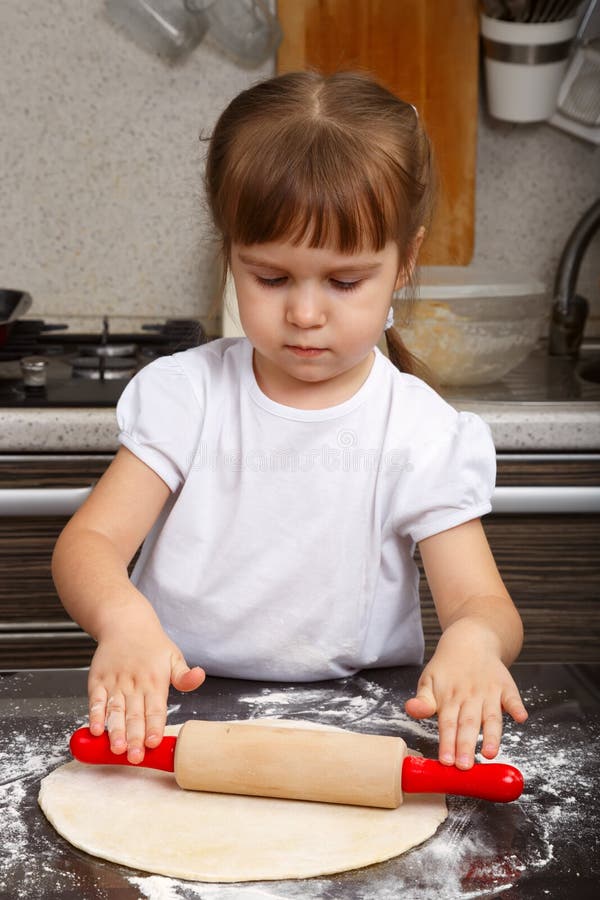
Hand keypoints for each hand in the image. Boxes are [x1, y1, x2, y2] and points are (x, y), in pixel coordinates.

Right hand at [87, 617, 204, 763]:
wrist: (125, 624)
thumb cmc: (152, 646)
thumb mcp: (174, 657)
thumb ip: (184, 675)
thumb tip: (199, 676)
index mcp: (155, 681)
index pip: (156, 709)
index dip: (154, 726)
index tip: (154, 743)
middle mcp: (135, 683)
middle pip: (134, 715)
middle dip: (134, 738)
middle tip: (135, 757)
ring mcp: (115, 682)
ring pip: (115, 711)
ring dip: (115, 731)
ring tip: (116, 749)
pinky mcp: (98, 680)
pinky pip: (96, 700)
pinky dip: (95, 715)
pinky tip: (96, 730)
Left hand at [405, 623, 527, 769]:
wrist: (470, 641)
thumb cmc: (447, 667)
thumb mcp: (429, 680)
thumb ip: (423, 700)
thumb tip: (411, 710)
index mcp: (449, 697)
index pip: (447, 723)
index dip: (447, 743)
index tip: (446, 762)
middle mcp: (469, 696)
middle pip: (468, 723)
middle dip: (466, 745)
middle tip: (465, 766)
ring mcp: (489, 691)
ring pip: (491, 715)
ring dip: (492, 734)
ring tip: (490, 753)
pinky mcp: (506, 686)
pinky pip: (513, 697)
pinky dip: (517, 707)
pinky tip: (520, 718)